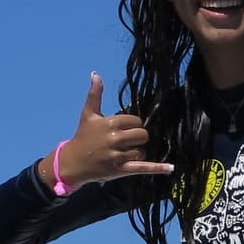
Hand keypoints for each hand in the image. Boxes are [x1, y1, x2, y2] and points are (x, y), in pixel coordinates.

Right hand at [50, 72, 174, 187]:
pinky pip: (142, 167)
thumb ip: (95, 95)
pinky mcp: (120, 169)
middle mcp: (115, 138)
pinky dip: (157, 168)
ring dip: (136, 152)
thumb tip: (96, 74)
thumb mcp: (88, 114)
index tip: (124, 129)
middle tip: (128, 141)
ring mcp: (118, 155)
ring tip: (123, 154)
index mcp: (110, 123)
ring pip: (141, 151)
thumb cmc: (83, 136)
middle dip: (139, 138)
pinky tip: (170, 168)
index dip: (133, 125)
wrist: (72, 162)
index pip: (136, 121)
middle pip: (142, 135)